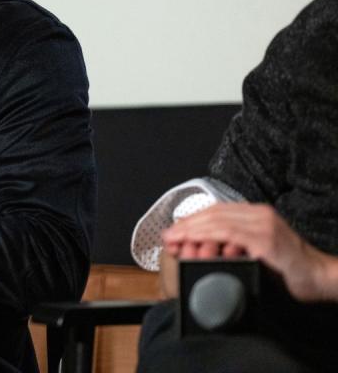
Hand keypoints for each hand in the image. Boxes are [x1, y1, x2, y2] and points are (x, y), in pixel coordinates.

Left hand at [162, 202, 336, 301]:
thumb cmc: (290, 269)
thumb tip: (207, 247)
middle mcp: (260, 214)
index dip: (193, 219)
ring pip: (217, 221)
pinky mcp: (265, 241)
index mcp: (257, 214)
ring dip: (191, 230)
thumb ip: (238, 243)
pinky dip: (207, 237)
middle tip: (167, 236)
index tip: (174, 230)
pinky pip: (229, 234)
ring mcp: (263, 225)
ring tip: (173, 240)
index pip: (217, 210)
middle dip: (186, 224)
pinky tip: (193, 243)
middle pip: (213, 213)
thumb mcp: (259, 250)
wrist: (321, 277)